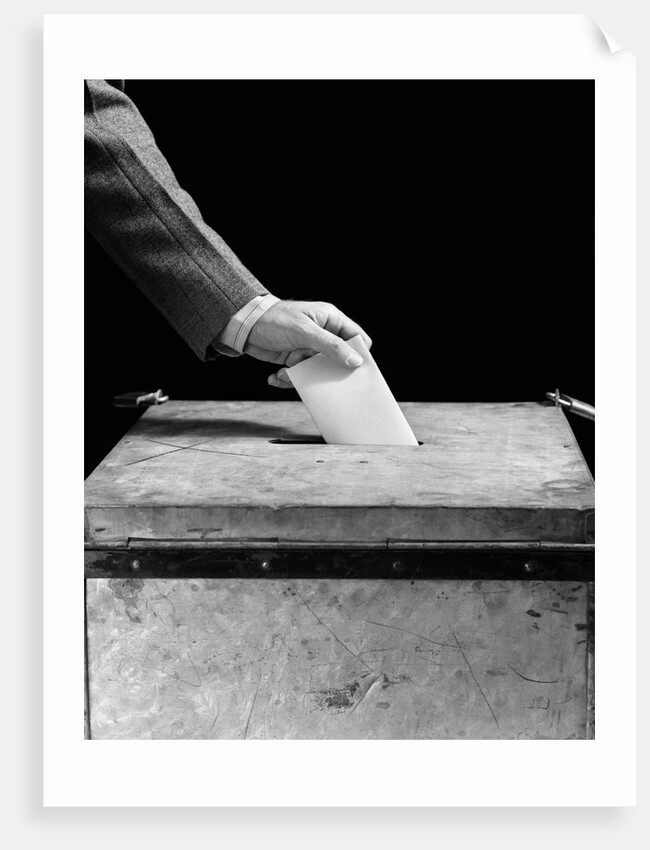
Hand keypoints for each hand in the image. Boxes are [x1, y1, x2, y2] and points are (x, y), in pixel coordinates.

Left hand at [244, 300, 371, 388]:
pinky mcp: (295, 359)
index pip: (356, 337)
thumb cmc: (274, 320)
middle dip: (324, 370)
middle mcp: (322, 334)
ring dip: (302, 375)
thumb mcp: (305, 332)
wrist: (243, 327)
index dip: (358, 354)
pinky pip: (301, 375)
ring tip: (287, 369)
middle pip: (338, 359)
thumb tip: (355, 361)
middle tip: (314, 374)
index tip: (352, 370)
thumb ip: (331, 346)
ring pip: (317, 371)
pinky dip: (289, 379)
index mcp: (331, 320)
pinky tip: (276, 375)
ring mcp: (308, 348)